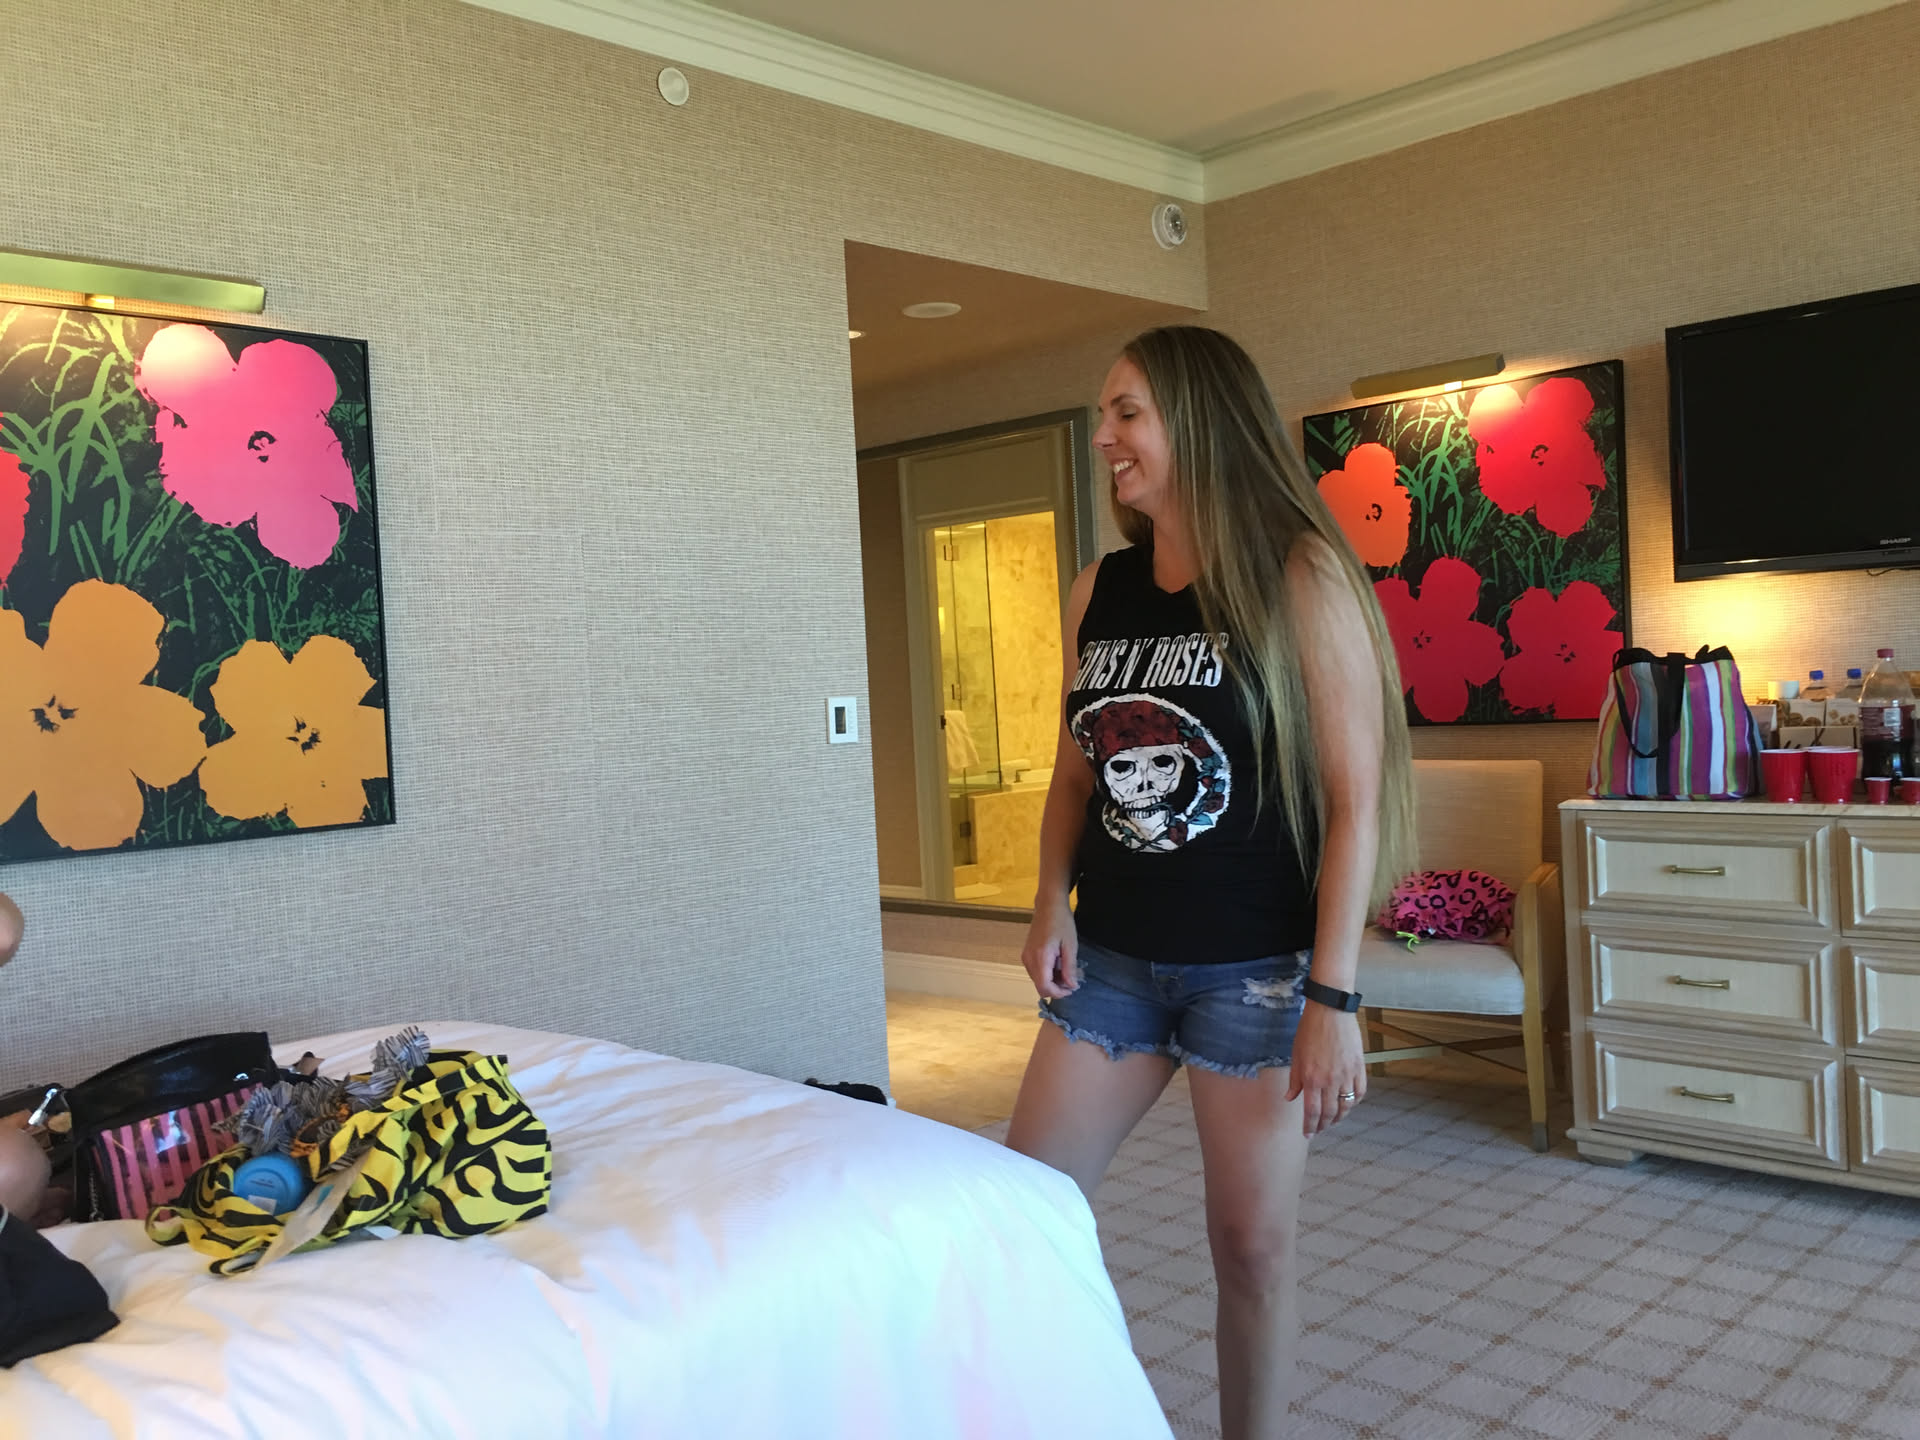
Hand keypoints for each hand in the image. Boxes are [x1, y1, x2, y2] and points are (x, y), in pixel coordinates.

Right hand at [1022, 897, 1078, 999]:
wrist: (1048, 906)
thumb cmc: (1062, 923)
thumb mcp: (1070, 946)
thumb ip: (1069, 968)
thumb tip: (1071, 986)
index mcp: (1040, 958)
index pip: (1045, 987)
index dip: (1059, 993)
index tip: (1072, 989)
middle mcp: (1029, 960)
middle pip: (1040, 986)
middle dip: (1056, 988)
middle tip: (1071, 980)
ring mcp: (1025, 957)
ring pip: (1037, 980)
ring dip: (1052, 981)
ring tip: (1065, 969)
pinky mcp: (1026, 954)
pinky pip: (1035, 972)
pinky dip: (1046, 974)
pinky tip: (1057, 964)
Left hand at [1285, 1001, 1365, 1136]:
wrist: (1330, 1011)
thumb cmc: (1309, 1030)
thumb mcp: (1296, 1055)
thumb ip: (1295, 1080)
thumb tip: (1290, 1098)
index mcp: (1311, 1078)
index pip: (1312, 1112)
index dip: (1310, 1126)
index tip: (1308, 1133)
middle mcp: (1330, 1080)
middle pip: (1329, 1113)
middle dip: (1324, 1125)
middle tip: (1320, 1130)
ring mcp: (1347, 1075)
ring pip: (1346, 1106)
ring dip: (1340, 1117)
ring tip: (1333, 1121)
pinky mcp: (1359, 1067)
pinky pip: (1359, 1092)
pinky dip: (1354, 1102)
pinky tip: (1348, 1104)